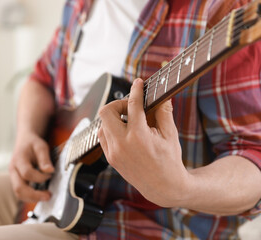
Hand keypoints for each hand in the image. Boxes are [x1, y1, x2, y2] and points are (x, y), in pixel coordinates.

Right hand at [9, 132, 54, 201]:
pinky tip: (41, 195)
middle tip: (49, 196)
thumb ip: (45, 159)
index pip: (27, 173)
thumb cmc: (33, 144)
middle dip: (34, 195)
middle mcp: (13, 170)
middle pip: (19, 188)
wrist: (24, 141)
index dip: (40, 177)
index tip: (51, 174)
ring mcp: (13, 177)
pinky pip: (21, 193)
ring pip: (18, 193)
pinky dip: (30, 196)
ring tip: (46, 197)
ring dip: (32, 198)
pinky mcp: (16, 181)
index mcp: (18, 159)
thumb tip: (50, 171)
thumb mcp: (41, 146)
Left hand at [98, 78, 189, 206]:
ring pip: (102, 124)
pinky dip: (111, 130)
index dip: (136, 90)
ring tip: (129, 121)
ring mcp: (113, 153)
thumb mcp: (170, 135)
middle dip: (117, 104)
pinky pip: (103, 137)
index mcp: (139, 136)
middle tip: (130, 107)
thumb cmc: (169, 160)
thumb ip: (164, 112)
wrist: (163, 187)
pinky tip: (124, 132)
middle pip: (106, 111)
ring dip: (113, 118)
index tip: (138, 83)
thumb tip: (162, 95)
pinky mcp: (110, 159)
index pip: (132, 105)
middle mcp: (122, 144)